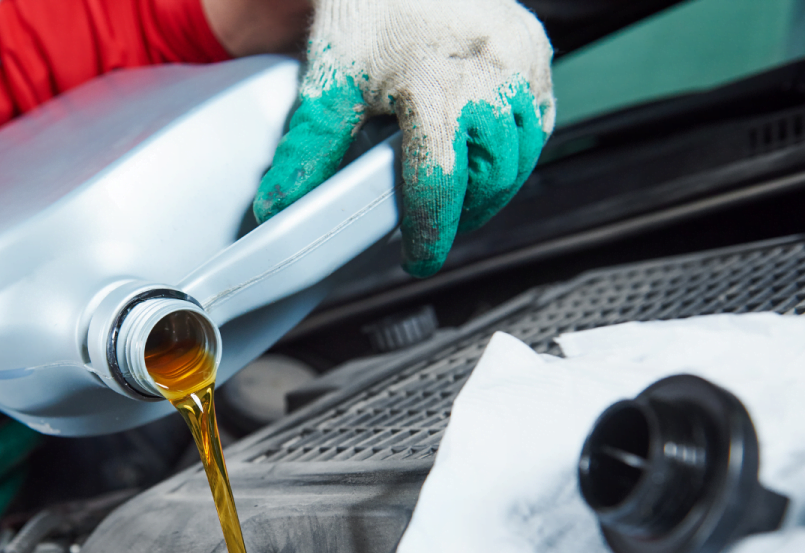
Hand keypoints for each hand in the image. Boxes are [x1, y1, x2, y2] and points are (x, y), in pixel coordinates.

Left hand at [254, 0, 554, 277]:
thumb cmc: (368, 10)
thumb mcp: (332, 82)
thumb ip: (309, 150)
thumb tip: (282, 207)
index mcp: (437, 88)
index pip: (439, 185)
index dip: (429, 233)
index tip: (418, 258)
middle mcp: (490, 77)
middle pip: (490, 178)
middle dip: (464, 213)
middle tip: (434, 228)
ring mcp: (521, 64)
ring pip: (521, 155)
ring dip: (493, 187)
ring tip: (457, 197)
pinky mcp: (537, 53)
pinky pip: (538, 121)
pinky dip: (515, 151)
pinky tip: (484, 158)